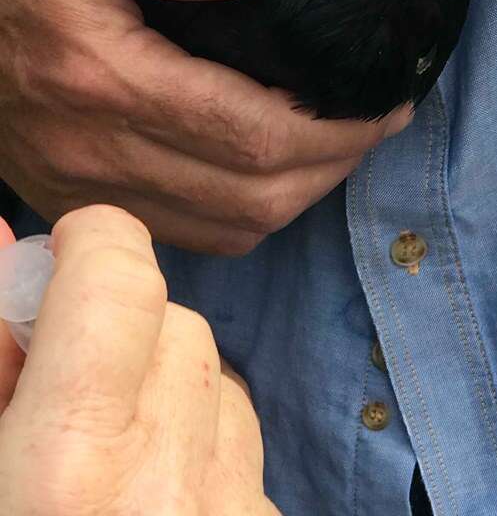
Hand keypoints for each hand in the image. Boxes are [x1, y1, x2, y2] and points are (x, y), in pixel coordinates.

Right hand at [0, 0, 408, 252]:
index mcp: (105, 77)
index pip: (251, 133)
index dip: (334, 129)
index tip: (383, 103)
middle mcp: (96, 151)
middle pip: (252, 195)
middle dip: (333, 165)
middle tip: (375, 121)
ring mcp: (83, 187)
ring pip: (225, 229)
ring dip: (296, 195)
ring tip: (334, 143)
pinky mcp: (75, 199)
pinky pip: (185, 235)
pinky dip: (245, 213)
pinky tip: (267, 170)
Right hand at [0, 205, 280, 515]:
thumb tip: (7, 234)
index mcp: (71, 467)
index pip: (124, 283)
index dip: (96, 243)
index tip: (70, 249)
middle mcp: (168, 487)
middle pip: (180, 328)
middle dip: (124, 335)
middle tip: (68, 392)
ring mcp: (233, 514)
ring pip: (223, 382)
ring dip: (170, 392)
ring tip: (110, 459)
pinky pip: (247, 448)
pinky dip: (203, 450)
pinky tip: (152, 501)